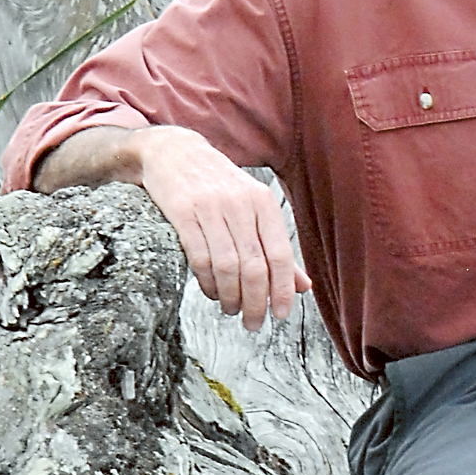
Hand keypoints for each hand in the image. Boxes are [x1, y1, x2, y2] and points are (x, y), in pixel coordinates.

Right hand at [134, 127, 311, 329]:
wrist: (173, 151)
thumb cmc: (218, 186)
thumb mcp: (252, 208)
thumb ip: (276, 247)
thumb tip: (302, 286)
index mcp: (263, 203)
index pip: (279, 255)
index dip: (282, 290)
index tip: (280, 315)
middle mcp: (240, 204)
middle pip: (254, 266)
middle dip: (255, 302)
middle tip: (252, 323)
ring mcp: (210, 208)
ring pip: (227, 266)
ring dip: (230, 296)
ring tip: (231, 310)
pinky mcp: (182, 212)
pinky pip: (199, 257)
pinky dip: (207, 282)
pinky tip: (211, 292)